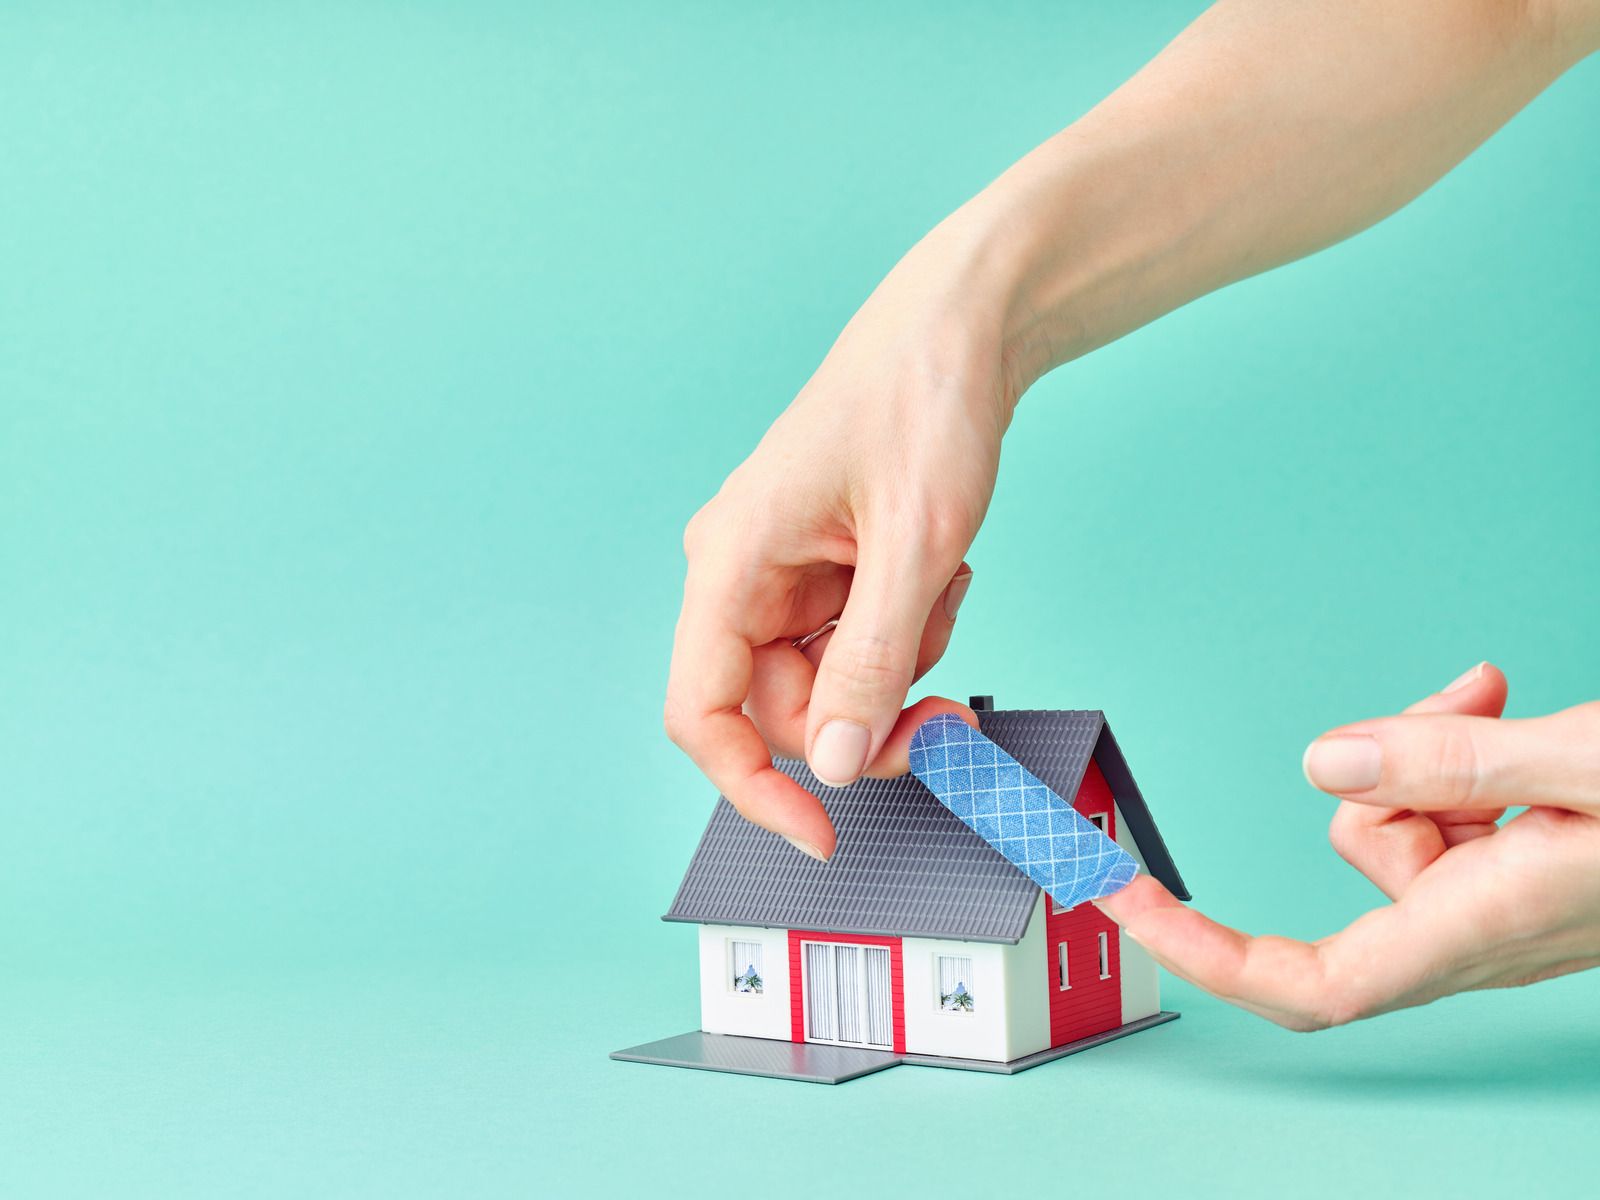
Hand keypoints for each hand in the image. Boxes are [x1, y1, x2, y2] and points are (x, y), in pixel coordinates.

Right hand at [664, 222, 1019, 858]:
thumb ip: (872, 662)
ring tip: (943, 586)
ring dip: (898, 667)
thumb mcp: (914, 545)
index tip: (819, 833)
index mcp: (731, 559)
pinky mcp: (822, 570)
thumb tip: (838, 765)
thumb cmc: (922, 403)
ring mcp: (781, 573)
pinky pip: (856, 644)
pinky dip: (907, 632)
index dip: (751, 786)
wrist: (957, 331)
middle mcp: (741, 573)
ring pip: (828, 683)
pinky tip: (938, 571)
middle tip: (948, 720)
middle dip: (868, 722)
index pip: (702, 710)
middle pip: (781, 710)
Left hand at [1098, 663, 1599, 1029]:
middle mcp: (1483, 927)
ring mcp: (1504, 898)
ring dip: (1434, 749)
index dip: (1205, 953)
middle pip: (1358, 859)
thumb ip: (1456, 765)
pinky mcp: (1523, 862)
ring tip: (1507, 709)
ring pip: (1398, 818)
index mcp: (1486, 928)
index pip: (1312, 982)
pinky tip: (1506, 714)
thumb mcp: (1589, 764)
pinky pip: (1445, 805)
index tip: (1120, 900)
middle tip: (1462, 707)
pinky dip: (1461, 752)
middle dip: (1385, 771)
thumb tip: (1323, 760)